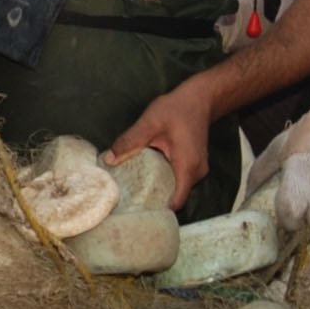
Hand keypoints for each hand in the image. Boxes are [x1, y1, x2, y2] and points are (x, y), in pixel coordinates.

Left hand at [107, 83, 215, 204]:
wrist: (200, 98)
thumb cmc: (177, 108)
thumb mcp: (150, 122)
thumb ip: (130, 141)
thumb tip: (108, 159)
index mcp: (187, 166)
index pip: (177, 202)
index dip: (159, 209)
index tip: (139, 210)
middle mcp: (197, 172)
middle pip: (176, 197)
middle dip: (155, 200)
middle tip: (131, 200)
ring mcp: (198, 169)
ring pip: (178, 188)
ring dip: (160, 189)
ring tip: (137, 189)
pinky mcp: (195, 165)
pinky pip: (180, 179)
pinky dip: (166, 180)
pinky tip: (149, 175)